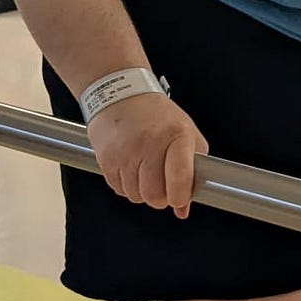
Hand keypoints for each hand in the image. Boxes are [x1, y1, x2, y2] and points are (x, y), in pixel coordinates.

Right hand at [87, 92, 208, 218]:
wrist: (120, 93)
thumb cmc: (156, 114)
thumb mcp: (186, 133)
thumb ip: (193, 169)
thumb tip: (183, 208)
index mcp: (177, 136)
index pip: (180, 176)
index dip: (180, 196)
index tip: (179, 200)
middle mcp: (151, 143)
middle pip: (155, 195)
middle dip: (160, 197)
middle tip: (161, 185)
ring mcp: (127, 151)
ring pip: (135, 195)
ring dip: (141, 190)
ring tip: (144, 169)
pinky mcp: (107, 157)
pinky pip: (118, 189)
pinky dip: (125, 184)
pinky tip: (130, 166)